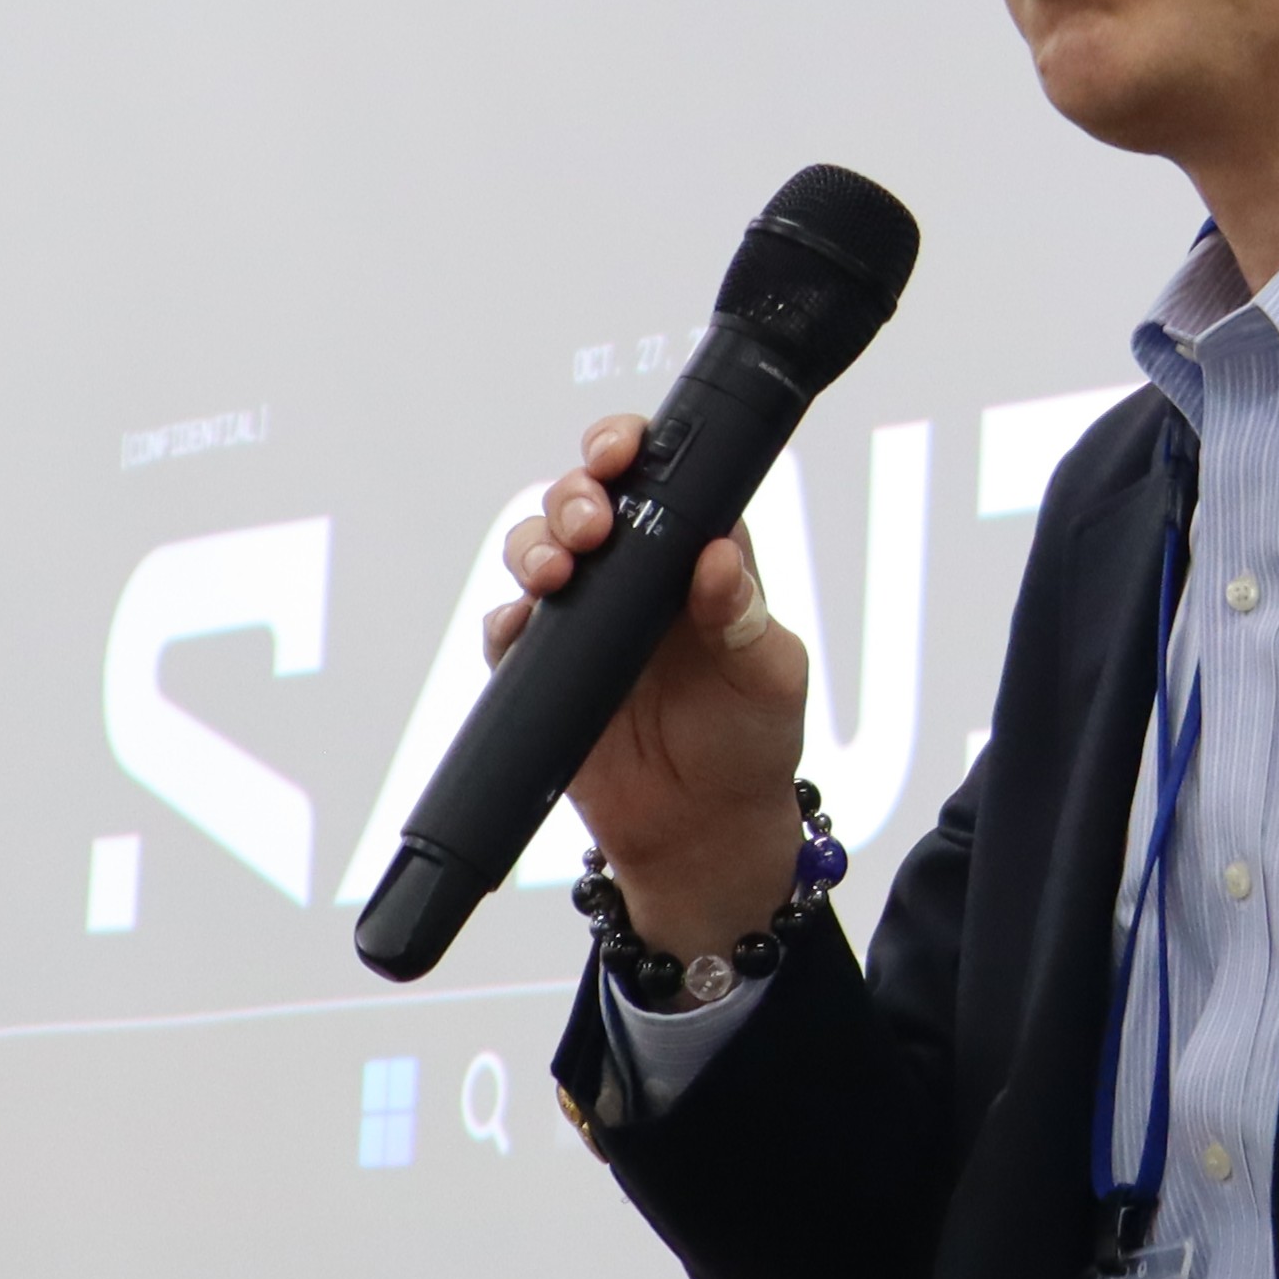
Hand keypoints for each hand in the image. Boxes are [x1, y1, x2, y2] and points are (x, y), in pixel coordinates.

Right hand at [485, 414, 811, 962]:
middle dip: (575, 493)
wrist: (702, 830)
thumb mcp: (769, 676)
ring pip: (540, 549)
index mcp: (697, 555)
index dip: (634, 447)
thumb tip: (718, 559)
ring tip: (557, 571)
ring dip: (537, 545)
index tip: (623, 449)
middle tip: (590, 524)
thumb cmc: (751, 738)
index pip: (665, 477)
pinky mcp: (544, 668)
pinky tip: (522, 624)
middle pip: (588, 500)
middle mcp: (637, 573)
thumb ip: (746, 619)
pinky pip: (510, 629)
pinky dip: (508, 619)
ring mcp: (586, 617)